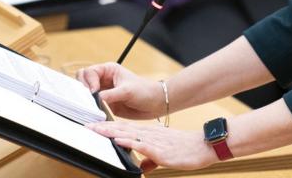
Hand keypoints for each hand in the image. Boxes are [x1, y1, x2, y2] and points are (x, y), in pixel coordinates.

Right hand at [75, 62, 163, 119]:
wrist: (154, 104)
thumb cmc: (144, 92)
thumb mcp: (126, 91)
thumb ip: (109, 95)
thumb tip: (95, 99)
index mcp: (108, 70)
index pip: (89, 72)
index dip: (89, 82)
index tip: (94, 92)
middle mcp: (104, 80)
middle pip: (83, 80)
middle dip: (82, 88)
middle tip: (88, 98)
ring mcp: (104, 92)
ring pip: (85, 93)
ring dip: (85, 99)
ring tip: (90, 105)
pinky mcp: (105, 103)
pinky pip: (92, 104)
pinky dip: (90, 108)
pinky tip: (94, 112)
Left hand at [88, 121, 216, 172]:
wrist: (204, 146)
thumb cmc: (186, 150)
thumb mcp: (164, 154)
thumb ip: (151, 159)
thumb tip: (143, 166)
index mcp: (149, 134)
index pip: (124, 129)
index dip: (108, 127)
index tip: (93, 126)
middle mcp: (149, 134)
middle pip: (122, 129)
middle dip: (104, 127)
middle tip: (87, 125)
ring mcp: (155, 141)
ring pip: (128, 134)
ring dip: (111, 132)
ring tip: (96, 129)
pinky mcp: (161, 150)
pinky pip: (142, 145)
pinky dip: (129, 142)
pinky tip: (119, 140)